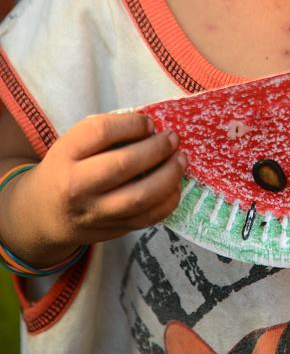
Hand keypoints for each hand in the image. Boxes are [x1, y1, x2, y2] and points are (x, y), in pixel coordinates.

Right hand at [12, 112, 186, 263]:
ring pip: (138, 198)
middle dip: (157, 148)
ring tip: (181, 160)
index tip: (149, 122)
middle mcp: (77, 186)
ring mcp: (94, 213)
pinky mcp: (110, 231)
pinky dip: (168, 202)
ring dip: (169, 176)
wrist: (43, 214)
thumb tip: (151, 126)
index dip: (132, 124)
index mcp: (66, 155)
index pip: (101, 132)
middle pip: (123, 165)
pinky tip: (176, 185)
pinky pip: (146, 220)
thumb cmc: (67, 168)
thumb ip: (107, 133)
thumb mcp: (73, 143)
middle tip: (173, 138)